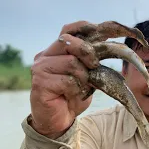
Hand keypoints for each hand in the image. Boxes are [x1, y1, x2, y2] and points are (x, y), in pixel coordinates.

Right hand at [30, 21, 98, 138]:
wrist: (59, 121)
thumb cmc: (72, 96)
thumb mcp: (86, 76)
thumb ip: (90, 63)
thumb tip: (107, 49)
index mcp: (55, 52)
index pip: (68, 30)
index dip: (84, 27)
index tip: (101, 32)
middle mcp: (44, 56)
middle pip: (68, 41)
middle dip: (87, 52)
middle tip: (95, 65)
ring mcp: (40, 69)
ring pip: (71, 62)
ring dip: (83, 77)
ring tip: (81, 88)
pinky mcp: (40, 83)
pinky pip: (67, 80)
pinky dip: (77, 89)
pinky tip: (72, 96)